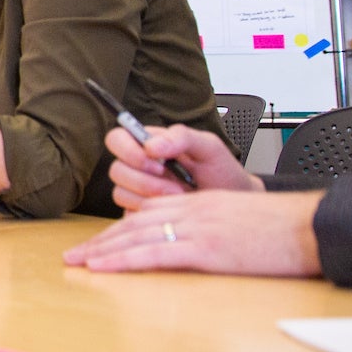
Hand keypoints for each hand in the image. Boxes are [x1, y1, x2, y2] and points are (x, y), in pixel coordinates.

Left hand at [62, 190, 323, 277]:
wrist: (310, 227)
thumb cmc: (284, 230)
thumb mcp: (240, 221)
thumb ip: (213, 228)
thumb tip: (196, 247)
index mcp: (200, 204)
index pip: (149, 214)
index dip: (119, 230)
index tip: (98, 243)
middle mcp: (192, 211)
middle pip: (134, 223)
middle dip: (101, 241)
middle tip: (73, 255)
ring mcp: (197, 229)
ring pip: (136, 236)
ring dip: (102, 250)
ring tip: (77, 262)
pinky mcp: (205, 249)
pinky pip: (154, 253)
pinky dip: (123, 260)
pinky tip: (102, 267)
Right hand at [105, 123, 259, 210]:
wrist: (234, 202)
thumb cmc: (222, 173)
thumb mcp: (208, 147)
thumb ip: (181, 137)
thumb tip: (150, 145)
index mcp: (149, 144)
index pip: (117, 139)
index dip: (128, 150)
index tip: (154, 159)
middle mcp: (139, 167)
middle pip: (116, 169)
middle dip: (144, 180)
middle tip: (174, 185)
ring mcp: (137, 192)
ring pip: (120, 192)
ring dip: (150, 197)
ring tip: (179, 197)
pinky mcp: (140, 214)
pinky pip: (128, 214)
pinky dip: (150, 213)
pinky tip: (171, 210)